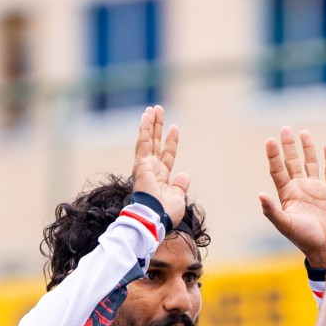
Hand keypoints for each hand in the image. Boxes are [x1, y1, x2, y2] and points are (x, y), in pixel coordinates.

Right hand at [132, 105, 190, 227]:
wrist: (155, 217)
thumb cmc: (165, 213)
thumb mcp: (178, 198)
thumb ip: (180, 186)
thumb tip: (185, 175)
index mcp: (160, 177)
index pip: (166, 155)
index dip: (171, 142)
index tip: (174, 128)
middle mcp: (151, 169)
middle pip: (155, 143)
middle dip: (157, 127)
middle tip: (158, 110)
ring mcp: (145, 166)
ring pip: (148, 140)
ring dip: (150, 124)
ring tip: (153, 108)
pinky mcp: (140, 164)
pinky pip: (143, 142)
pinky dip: (144, 129)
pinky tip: (146, 116)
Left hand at [259, 127, 325, 267]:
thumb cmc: (304, 239)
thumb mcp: (286, 225)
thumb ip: (272, 211)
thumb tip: (260, 195)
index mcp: (288, 194)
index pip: (278, 170)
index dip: (273, 155)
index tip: (270, 140)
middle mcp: (301, 188)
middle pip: (292, 162)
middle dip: (288, 145)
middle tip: (285, 128)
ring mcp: (316, 188)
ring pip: (310, 162)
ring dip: (307, 148)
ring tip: (304, 132)